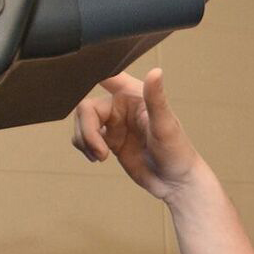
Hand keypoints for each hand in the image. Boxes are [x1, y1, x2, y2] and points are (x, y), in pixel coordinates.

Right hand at [71, 68, 205, 200]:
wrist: (175, 183)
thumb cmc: (177, 151)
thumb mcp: (166, 125)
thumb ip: (156, 98)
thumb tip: (156, 71)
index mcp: (135, 94)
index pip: (108, 75)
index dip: (90, 72)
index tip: (75, 77)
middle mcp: (122, 105)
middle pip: (87, 107)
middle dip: (86, 130)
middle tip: (100, 152)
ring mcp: (114, 123)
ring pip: (82, 122)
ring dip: (84, 140)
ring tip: (100, 157)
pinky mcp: (109, 140)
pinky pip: (84, 137)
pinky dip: (84, 147)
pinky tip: (97, 158)